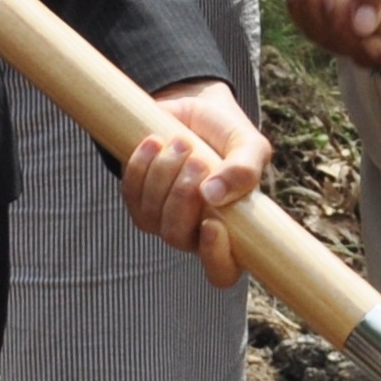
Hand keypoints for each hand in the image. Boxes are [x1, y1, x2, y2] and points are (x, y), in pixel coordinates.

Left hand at [120, 81, 270, 286]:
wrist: (198, 109)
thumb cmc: (230, 136)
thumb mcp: (249, 146)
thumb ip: (245, 170)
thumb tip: (212, 195)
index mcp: (231, 230)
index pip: (222, 271)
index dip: (215, 257)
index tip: (213, 222)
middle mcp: (194, 233)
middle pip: (178, 237)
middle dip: (183, 196)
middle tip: (198, 160)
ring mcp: (162, 219)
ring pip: (152, 215)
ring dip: (164, 174)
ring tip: (181, 142)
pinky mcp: (137, 199)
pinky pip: (131, 193)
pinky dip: (141, 165)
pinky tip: (154, 142)